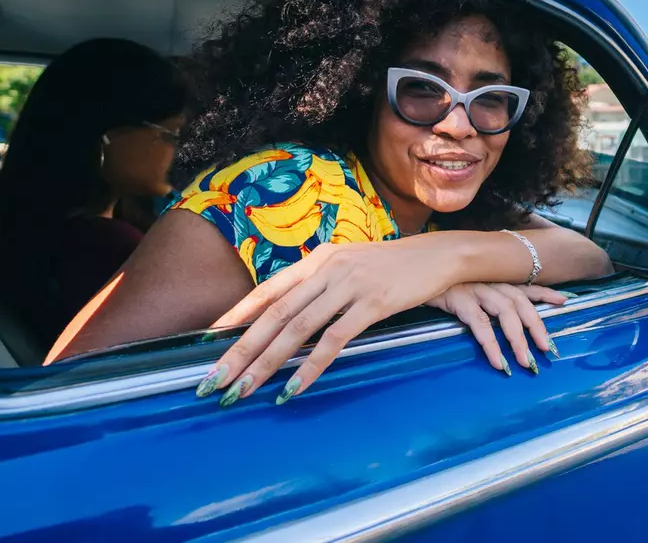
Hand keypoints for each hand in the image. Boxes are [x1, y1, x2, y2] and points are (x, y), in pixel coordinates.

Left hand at [194, 242, 456, 406]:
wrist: (439, 256)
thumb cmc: (395, 265)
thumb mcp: (352, 264)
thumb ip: (322, 282)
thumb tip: (292, 311)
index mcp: (319, 259)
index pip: (268, 290)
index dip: (236, 315)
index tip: (208, 340)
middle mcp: (328, 270)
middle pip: (274, 315)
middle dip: (239, 352)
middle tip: (213, 382)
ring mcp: (349, 286)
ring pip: (296, 330)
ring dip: (265, 365)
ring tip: (241, 392)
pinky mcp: (373, 304)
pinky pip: (333, 341)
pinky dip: (310, 367)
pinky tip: (293, 388)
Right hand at [426, 283, 567, 374]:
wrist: (411, 271)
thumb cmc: (439, 282)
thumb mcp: (466, 285)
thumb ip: (483, 298)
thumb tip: (499, 319)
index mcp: (493, 278)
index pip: (525, 285)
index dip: (545, 294)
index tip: (564, 302)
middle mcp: (489, 281)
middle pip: (521, 303)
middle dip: (537, 327)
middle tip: (547, 350)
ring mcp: (475, 288)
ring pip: (505, 313)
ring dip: (518, 340)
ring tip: (526, 362)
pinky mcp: (459, 299)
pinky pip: (480, 324)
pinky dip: (491, 344)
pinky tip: (499, 362)